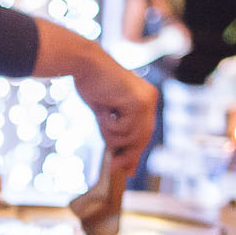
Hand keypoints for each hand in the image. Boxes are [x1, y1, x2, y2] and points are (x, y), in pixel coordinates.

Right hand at [73, 59, 158, 178]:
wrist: (85, 64)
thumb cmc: (91, 85)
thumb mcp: (106, 115)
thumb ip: (116, 133)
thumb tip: (122, 161)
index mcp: (146, 99)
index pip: (144, 133)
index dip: (135, 153)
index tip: (128, 170)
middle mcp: (150, 99)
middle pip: (143, 138)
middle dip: (128, 154)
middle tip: (113, 167)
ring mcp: (146, 100)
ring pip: (132, 137)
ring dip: (112, 134)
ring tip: (101, 117)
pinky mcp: (138, 102)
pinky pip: (124, 129)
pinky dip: (109, 125)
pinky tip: (104, 109)